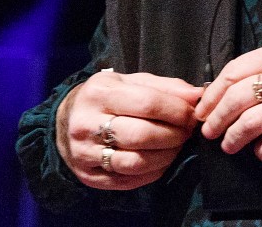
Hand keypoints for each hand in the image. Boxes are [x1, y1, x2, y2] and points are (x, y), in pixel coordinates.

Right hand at [57, 69, 202, 190]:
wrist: (64, 122)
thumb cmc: (105, 98)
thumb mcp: (130, 82)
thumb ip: (165, 87)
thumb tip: (197, 95)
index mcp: (99, 92)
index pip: (147, 103)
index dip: (177, 111)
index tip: (192, 114)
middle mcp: (87, 123)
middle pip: (142, 135)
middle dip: (174, 135)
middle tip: (187, 132)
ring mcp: (85, 153)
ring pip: (135, 162)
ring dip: (166, 156)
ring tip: (175, 146)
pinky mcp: (89, 176)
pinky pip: (128, 180)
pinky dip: (152, 172)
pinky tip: (160, 161)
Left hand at [194, 35, 261, 161]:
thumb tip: (235, 86)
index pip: (234, 70)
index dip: (212, 92)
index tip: (204, 106)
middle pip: (236, 97)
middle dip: (215, 118)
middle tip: (208, 131)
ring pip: (251, 123)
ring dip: (233, 138)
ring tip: (229, 145)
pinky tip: (261, 152)